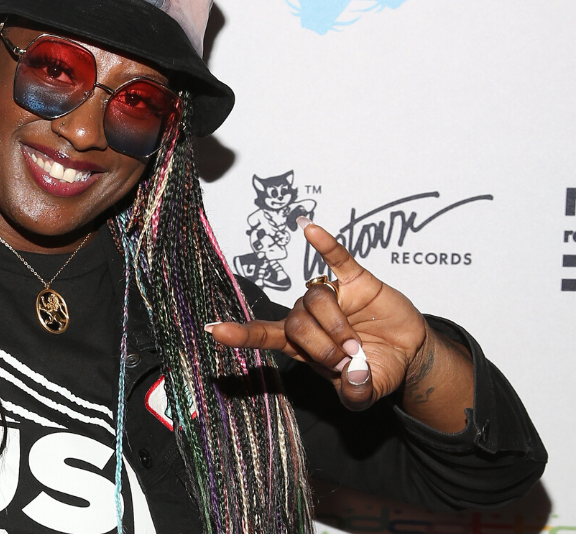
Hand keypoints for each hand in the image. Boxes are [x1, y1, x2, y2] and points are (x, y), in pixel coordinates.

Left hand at [207, 218, 428, 410]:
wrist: (408, 352)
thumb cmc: (376, 369)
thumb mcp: (365, 391)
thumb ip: (356, 393)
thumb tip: (353, 377)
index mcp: (300, 343)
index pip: (264, 334)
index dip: (241, 333)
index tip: (214, 330)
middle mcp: (308, 316)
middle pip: (296, 322)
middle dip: (322, 346)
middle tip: (347, 361)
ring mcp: (331, 295)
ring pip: (316, 300)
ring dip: (336, 326)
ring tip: (356, 346)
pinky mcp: (355, 280)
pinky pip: (336, 258)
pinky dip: (325, 245)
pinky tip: (309, 229)